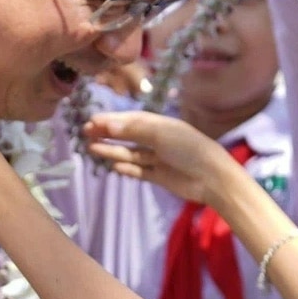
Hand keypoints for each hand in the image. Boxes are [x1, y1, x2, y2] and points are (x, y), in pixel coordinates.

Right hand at [82, 111, 242, 206]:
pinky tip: (114, 167)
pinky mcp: (160, 176)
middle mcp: (158, 140)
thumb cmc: (189, 149)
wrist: (211, 178)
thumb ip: (133, 130)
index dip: (111, 120)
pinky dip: (127, 169)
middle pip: (128, 136)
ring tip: (92, 148)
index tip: (92, 121)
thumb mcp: (160, 134)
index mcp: (160, 125)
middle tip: (86, 133)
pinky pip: (139, 171)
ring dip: (112, 151)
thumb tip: (106, 125)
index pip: (131, 120)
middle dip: (108, 134)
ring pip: (130, 154)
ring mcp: (158, 159)